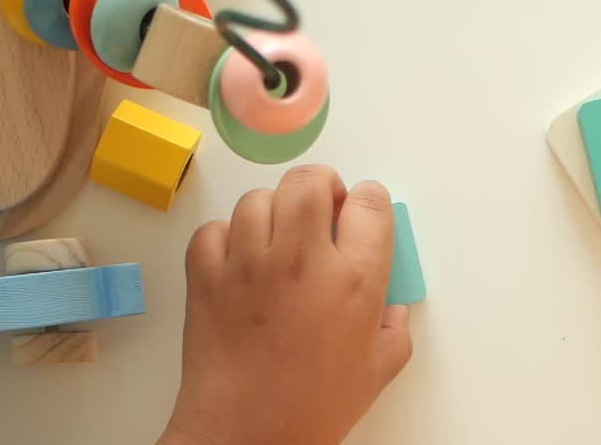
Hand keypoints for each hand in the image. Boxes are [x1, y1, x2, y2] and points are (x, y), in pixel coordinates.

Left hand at [159, 166, 411, 444]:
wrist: (244, 437)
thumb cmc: (309, 408)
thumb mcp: (378, 369)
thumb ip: (394, 327)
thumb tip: (388, 304)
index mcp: (354, 280)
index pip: (370, 201)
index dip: (368, 202)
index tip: (363, 214)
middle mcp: (302, 260)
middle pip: (310, 181)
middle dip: (322, 186)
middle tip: (323, 209)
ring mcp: (249, 264)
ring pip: (259, 199)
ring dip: (272, 213)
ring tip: (278, 240)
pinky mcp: (206, 277)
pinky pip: (214, 230)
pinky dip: (226, 238)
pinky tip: (241, 261)